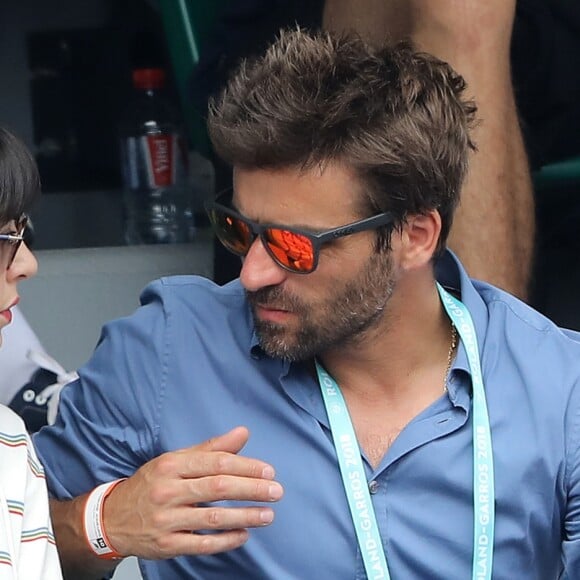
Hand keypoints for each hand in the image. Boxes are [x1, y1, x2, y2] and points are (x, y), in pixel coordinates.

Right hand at [102, 426, 282, 559]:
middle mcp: (168, 490)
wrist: (112, 518)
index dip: (246, 466)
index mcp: (172, 465)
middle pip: (218, 487)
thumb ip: (211, 448)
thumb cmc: (151, 484)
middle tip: (276, 490)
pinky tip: (244, 534)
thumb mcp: (176, 460)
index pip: (216, 462)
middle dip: (251, 489)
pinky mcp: (166, 545)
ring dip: (245, 516)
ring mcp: (166, 520)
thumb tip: (243, 433)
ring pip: (213, 517)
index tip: (268, 471)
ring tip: (268, 514)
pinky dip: (227, 540)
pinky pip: (202, 543)